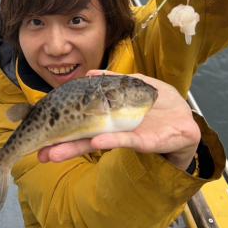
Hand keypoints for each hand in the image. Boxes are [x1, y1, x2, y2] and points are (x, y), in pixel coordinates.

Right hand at [38, 71, 200, 170]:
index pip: (82, 124)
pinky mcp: (146, 140)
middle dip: (62, 146)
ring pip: (98, 143)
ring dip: (77, 148)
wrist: (186, 117)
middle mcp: (114, 130)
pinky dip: (111, 140)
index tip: (42, 134)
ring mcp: (128, 136)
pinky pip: (125, 140)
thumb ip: (114, 80)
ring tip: (55, 153)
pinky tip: (96, 143)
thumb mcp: (135, 85)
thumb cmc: (160, 103)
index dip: (63, 129)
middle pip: (84, 138)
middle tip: (42, 154)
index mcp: (109, 118)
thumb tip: (90, 73)